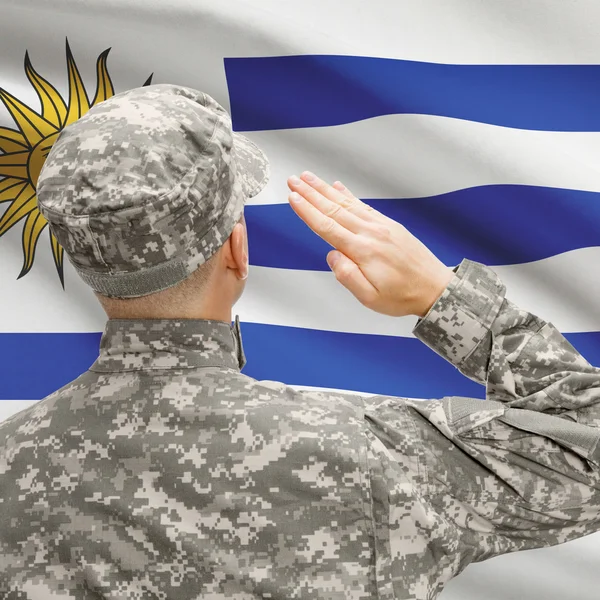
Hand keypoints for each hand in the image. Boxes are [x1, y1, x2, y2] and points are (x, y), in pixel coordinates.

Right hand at [287, 172, 453, 317]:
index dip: (308, 211)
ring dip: (325, 189)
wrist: (435, 288)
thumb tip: (331, 255)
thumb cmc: (402, 296)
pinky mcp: (389, 225)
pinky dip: (349, 195)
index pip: (328, 227)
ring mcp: (381, 226)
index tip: (293, 198)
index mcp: (363, 251)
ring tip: (309, 178)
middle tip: (293, 180)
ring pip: (347, 204)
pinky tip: (338, 187)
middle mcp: (371, 233)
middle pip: (334, 209)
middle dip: (311, 193)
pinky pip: (364, 205)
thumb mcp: (370, 298)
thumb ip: (347, 276)